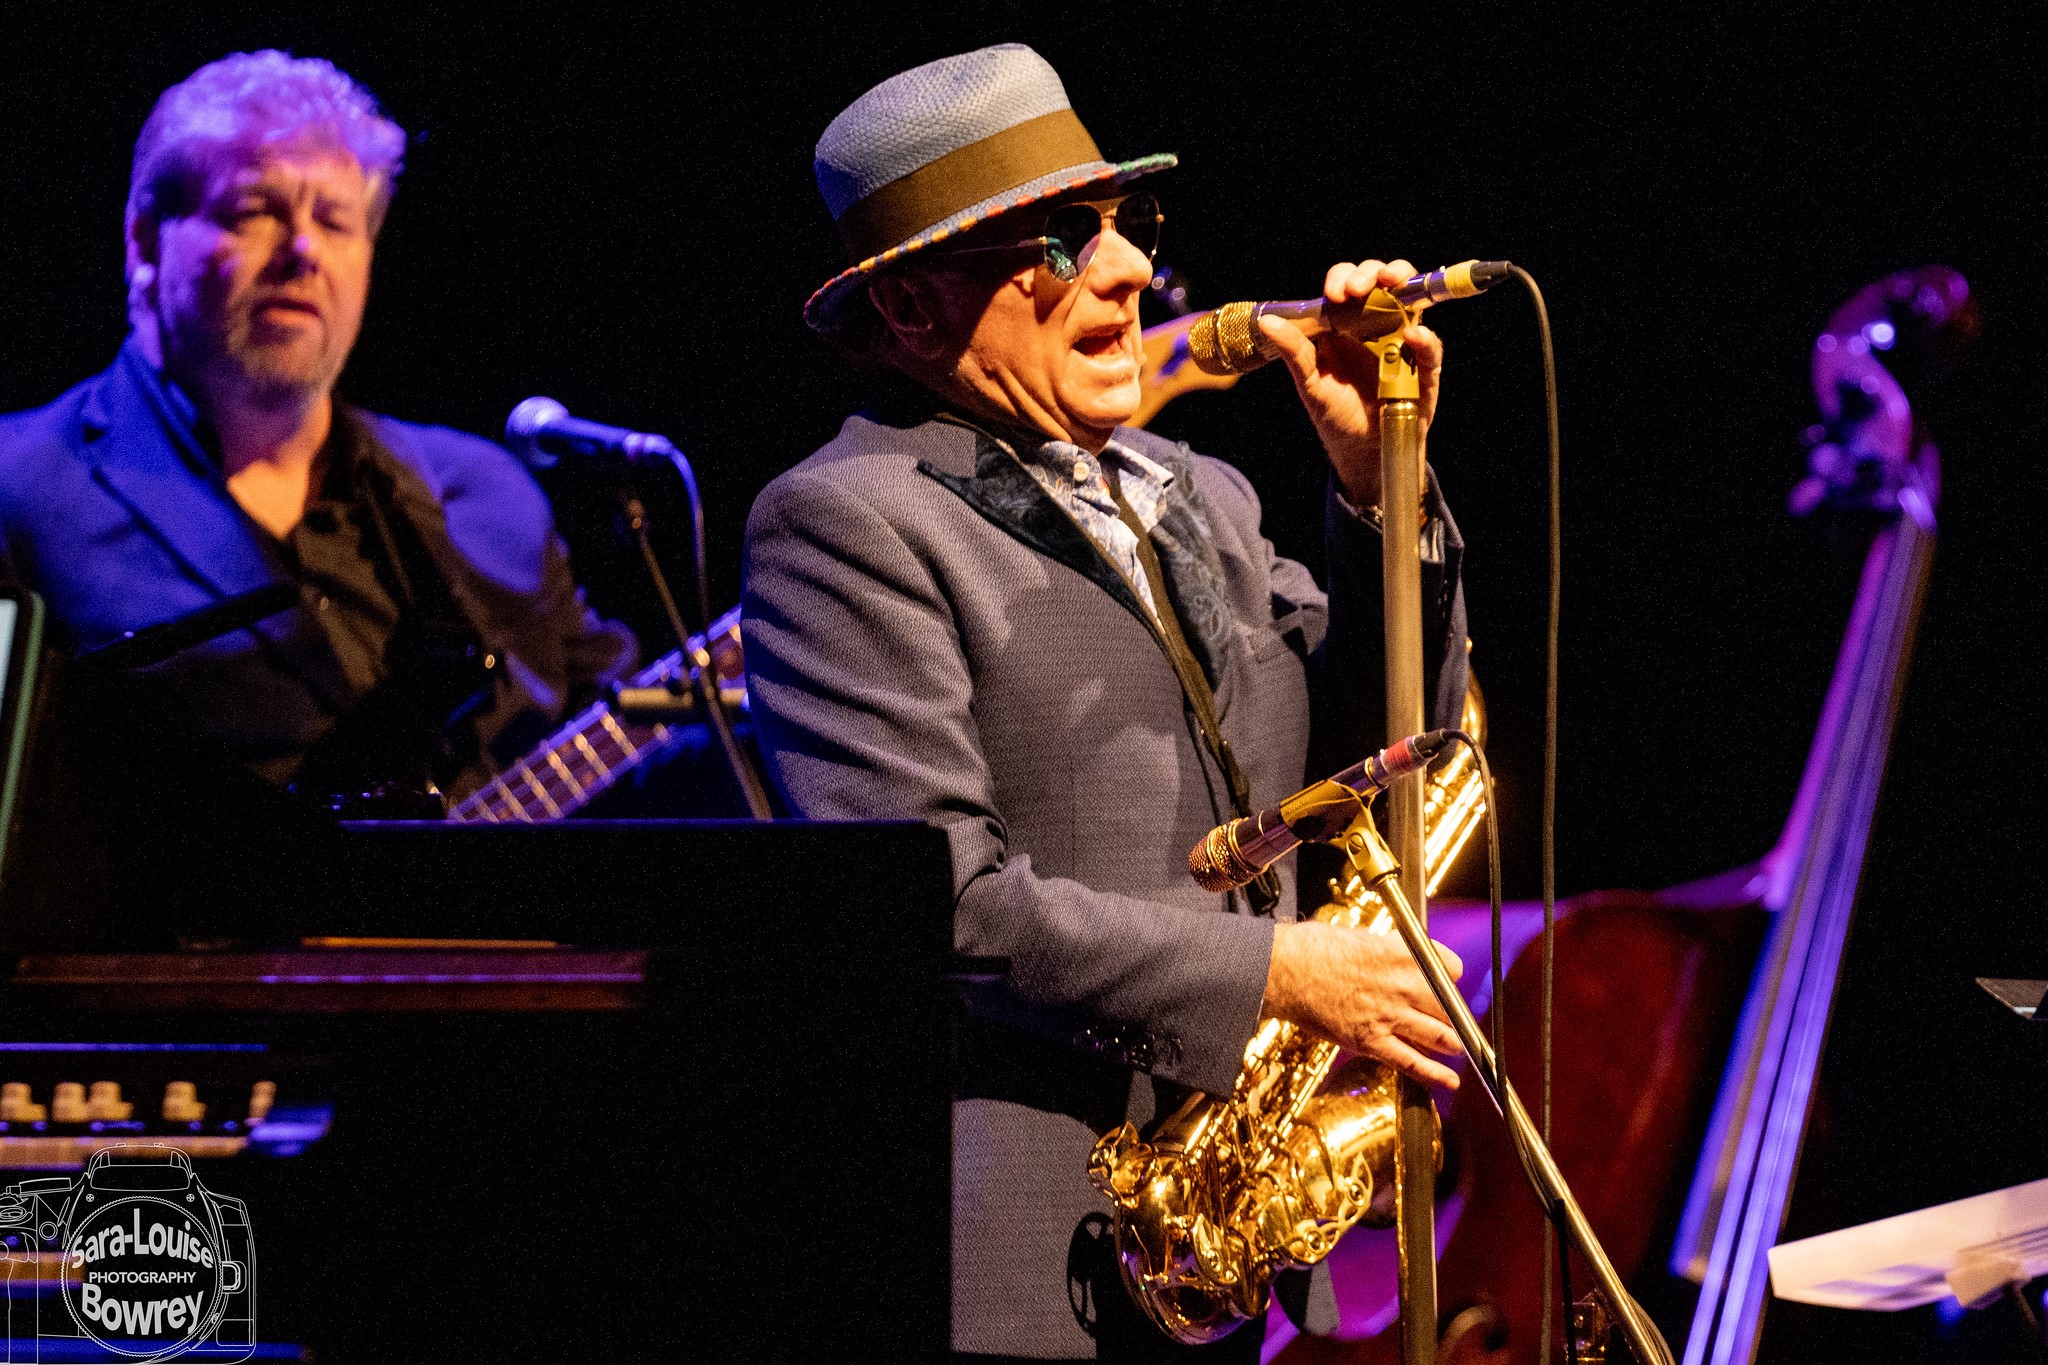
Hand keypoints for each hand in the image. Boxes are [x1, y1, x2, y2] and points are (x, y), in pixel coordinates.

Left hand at [1255, 258, 1444, 509]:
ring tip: (1392, 283)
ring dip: (1402, 282)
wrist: (1363, 449)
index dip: (1342, 279)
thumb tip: (1266, 321)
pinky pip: (1429, 346)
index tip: (1335, 294)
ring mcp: (1401, 340)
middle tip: (1358, 288)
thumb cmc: (1334, 413)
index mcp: (1345, 323)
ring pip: (1409, 298)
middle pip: (1379, 281)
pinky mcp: (1423, 365)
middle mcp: (1375, 323)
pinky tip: (1412, 336)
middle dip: (1371, 272)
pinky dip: (1424, 339)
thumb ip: (1294, 351)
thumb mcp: (1309, 383)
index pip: (1346, 284)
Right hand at [1263, 918, 1464, 1089]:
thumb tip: (1399, 956)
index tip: (1448, 980)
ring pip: (1439, 1034)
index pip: (1451, 967)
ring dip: (1452, 1043)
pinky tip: (1448, 1081)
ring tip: (1457, 1047)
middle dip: (1454, 1013)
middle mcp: (1402, 985)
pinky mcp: (1370, 1040)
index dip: (1450, 975)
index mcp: (1402, 954)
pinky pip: (1411, 1061)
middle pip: (1449, 1004)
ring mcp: (1388, 1015)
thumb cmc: (1312, 948)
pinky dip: (1434, 1074)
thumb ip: (1388, 951)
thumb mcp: (1360, 937)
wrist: (1283, 970)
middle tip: (1453, 1018)